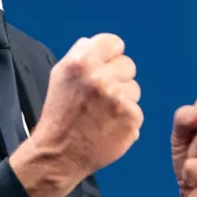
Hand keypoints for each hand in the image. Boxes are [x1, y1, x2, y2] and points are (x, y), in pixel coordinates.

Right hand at [10, 34, 140, 196]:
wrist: (59, 153)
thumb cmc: (60, 114)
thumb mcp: (60, 75)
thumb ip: (81, 55)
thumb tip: (96, 43)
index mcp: (81, 62)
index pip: (114, 43)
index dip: (110, 56)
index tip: (105, 68)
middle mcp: (100, 77)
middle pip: (128, 65)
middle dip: (118, 79)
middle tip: (101, 96)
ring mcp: (117, 98)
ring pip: (135, 89)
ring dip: (123, 100)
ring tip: (103, 114)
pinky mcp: (130, 118)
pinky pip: (137, 111)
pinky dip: (126, 120)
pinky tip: (109, 126)